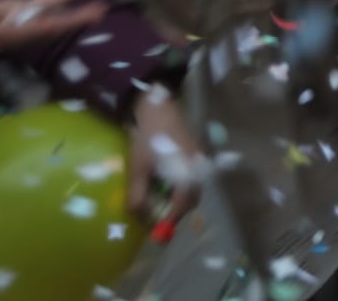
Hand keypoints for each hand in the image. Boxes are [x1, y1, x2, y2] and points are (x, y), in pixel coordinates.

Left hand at [127, 88, 201, 225]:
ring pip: (193, 187)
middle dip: (176, 211)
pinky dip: (180, 185)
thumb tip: (138, 215)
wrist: (158, 106)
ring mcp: (199, 158)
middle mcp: (199, 168)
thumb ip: (138, 194)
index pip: (183, 204)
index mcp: (189, 172)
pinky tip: (164, 182)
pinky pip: (192, 176)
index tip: (158, 232)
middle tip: (158, 218)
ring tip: (159, 201)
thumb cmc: (148, 137)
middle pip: (191, 197)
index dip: (170, 219)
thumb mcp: (138, 167)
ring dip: (178, 198)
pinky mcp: (196, 151)